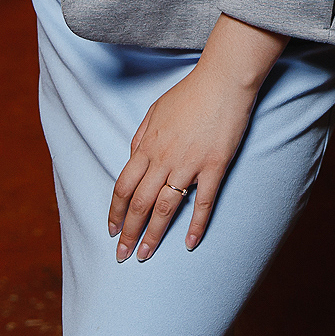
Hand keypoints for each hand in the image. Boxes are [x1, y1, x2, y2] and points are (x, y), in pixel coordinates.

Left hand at [107, 14, 288, 259]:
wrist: (223, 80)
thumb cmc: (190, 92)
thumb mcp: (155, 109)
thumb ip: (140, 136)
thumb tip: (132, 157)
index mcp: (147, 146)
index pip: (123, 187)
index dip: (115, 212)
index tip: (111, 230)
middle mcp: (164, 159)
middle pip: (140, 203)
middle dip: (128, 232)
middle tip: (123, 255)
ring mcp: (190, 164)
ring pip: (166, 208)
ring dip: (154, 235)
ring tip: (146, 255)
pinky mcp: (214, 166)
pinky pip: (203, 201)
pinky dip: (196, 224)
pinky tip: (191, 243)